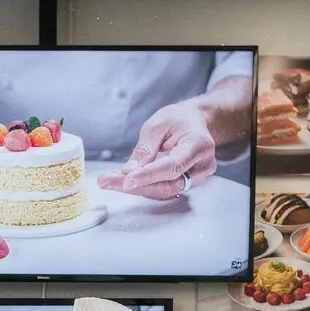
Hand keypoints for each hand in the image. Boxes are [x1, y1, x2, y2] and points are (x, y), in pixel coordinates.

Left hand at [97, 103, 216, 200]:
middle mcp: (202, 165)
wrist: (196, 122)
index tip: (126, 180)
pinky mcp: (188, 184)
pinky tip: (123, 182)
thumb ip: (145, 149)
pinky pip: (164, 190)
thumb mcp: (158, 124)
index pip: (173, 166)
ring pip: (164, 191)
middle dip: (135, 186)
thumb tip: (129, 172)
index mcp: (198, 144)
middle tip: (106, 181)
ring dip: (136, 189)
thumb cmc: (179, 120)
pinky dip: (144, 187)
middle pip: (168, 184)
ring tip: (109, 181)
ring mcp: (198, 178)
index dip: (148, 175)